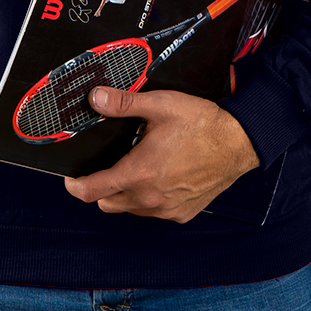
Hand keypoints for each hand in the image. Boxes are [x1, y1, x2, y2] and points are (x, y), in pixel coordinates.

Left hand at [63, 87, 259, 223]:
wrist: (239, 142)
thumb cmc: (202, 124)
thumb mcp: (160, 105)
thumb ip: (123, 103)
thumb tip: (95, 98)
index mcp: (139, 172)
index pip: (93, 190)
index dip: (75, 186)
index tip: (71, 179)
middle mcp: (150, 197)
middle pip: (108, 203)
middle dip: (99, 189)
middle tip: (104, 168)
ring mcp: (167, 208)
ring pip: (131, 209)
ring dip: (124, 195)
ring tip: (133, 170)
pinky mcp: (182, 213)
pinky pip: (154, 212)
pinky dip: (148, 200)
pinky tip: (157, 179)